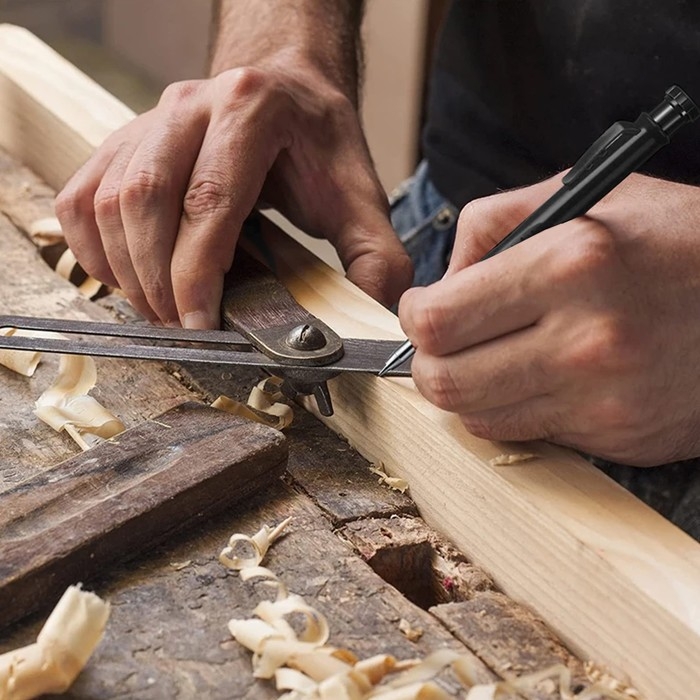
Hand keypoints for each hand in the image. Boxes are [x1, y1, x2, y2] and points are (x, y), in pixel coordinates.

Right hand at [55, 60, 411, 326]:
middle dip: (158, 280)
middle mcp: (189, 106)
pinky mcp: (125, 142)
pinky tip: (125, 276)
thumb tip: (379, 315)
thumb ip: (375, 254)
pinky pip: (84, 196)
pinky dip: (94, 246)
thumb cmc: (317, 140)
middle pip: (146, 201)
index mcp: (251, 109)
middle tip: (184, 327)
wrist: (284, 87)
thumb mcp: (359, 192)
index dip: (197, 273)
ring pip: (108, 200)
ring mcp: (149, 121)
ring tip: (162, 311)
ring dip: (126, 270)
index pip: (209, 200)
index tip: (202, 324)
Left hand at [399, 174, 699, 465]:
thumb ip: (492, 224)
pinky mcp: (620, 437)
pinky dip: (514, 409)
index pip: (439, 321)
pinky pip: (530, 434)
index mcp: (570, 265)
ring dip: (466, 389)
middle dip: (427, 361)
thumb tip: (440, 281)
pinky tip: (534, 377)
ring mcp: (605, 400)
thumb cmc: (674, 238)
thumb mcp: (584, 194)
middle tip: (442, 341)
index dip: (414, 317)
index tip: (422, 308)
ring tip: (486, 357)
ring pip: (478, 418)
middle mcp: (586, 341)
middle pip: (446, 384)